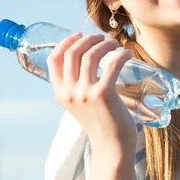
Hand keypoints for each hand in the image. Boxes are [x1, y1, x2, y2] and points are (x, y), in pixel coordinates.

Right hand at [47, 33, 137, 149]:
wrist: (112, 145)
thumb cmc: (100, 121)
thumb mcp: (80, 103)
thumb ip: (77, 85)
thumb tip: (85, 56)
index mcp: (60, 93)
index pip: (53, 59)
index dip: (66, 42)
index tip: (79, 35)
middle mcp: (69, 92)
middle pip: (73, 52)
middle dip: (88, 39)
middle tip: (102, 38)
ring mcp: (85, 93)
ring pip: (91, 55)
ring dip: (105, 44)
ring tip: (115, 44)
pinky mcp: (103, 94)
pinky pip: (112, 64)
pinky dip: (121, 55)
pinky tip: (126, 53)